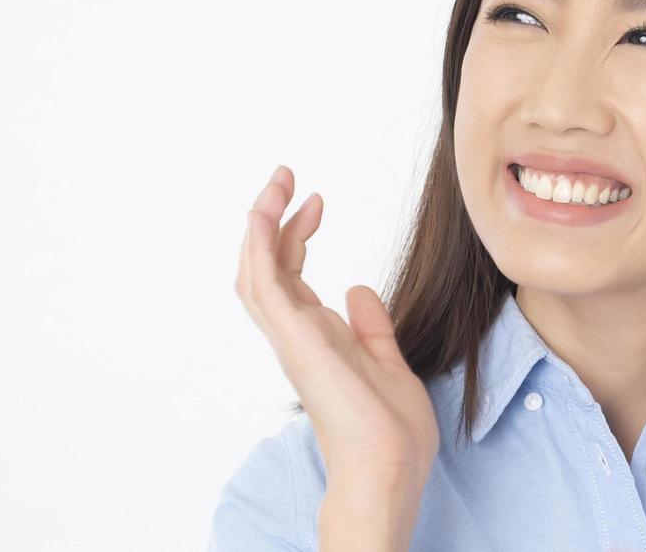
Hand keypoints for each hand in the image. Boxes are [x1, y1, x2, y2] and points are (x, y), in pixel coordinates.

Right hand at [235, 165, 439, 488]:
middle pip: (266, 266)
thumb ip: (372, 327)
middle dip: (270, 218)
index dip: (296, 236)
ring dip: (261, 223)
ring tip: (278, 182)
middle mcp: (296, 335)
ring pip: (256, 271)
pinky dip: (258, 248)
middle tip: (286, 177)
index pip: (291, 277)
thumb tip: (359, 289)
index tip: (317, 201)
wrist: (389, 468)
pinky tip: (264, 214)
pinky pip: (264, 286)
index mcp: (315, 338)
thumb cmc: (390, 431)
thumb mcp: (388, 362)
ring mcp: (291, 337)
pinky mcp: (296, 339)